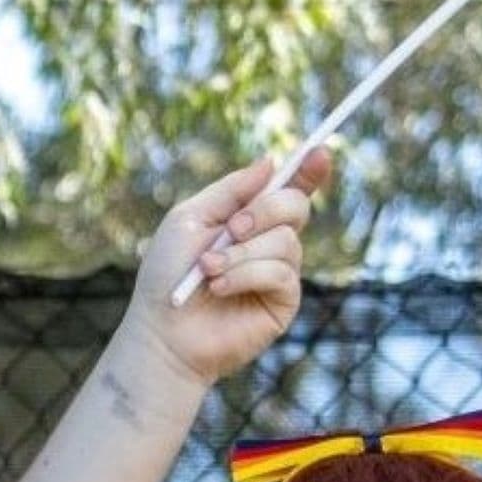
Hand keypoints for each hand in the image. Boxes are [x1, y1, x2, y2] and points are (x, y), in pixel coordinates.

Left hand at [127, 149, 332, 386]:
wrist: (162, 331)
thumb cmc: (167, 274)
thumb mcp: (191, 218)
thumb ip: (231, 190)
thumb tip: (271, 161)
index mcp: (248, 218)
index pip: (288, 189)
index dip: (308, 170)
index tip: (319, 151)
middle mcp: (268, 242)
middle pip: (296, 206)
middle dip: (265, 211)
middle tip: (231, 229)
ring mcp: (279, 272)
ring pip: (286, 242)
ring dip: (242, 253)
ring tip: (208, 270)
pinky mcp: (283, 302)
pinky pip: (281, 273)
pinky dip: (245, 275)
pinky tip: (218, 288)